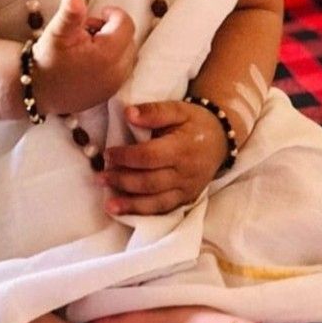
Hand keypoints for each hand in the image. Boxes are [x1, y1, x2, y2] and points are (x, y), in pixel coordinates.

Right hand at [33, 0, 135, 113]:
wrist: (37, 93)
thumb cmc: (47, 61)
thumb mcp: (56, 33)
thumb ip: (70, 15)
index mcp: (107, 55)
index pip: (126, 24)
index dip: (112, 14)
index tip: (96, 14)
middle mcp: (117, 72)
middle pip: (128, 38)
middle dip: (111, 29)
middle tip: (87, 31)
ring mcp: (115, 85)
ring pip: (127, 54)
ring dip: (113, 45)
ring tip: (87, 46)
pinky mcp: (111, 93)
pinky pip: (122, 69)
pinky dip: (112, 60)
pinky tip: (90, 60)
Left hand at [100, 101, 227, 214]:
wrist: (221, 140)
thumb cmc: (195, 122)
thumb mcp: (178, 109)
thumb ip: (153, 111)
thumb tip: (128, 113)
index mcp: (182, 148)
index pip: (149, 156)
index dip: (126, 157)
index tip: (108, 153)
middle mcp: (185, 173)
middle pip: (150, 182)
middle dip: (122, 181)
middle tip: (100, 177)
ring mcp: (187, 190)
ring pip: (156, 202)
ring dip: (129, 204)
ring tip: (108, 204)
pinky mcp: (186, 200)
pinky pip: (163, 210)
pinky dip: (143, 213)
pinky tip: (125, 213)